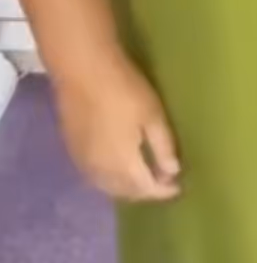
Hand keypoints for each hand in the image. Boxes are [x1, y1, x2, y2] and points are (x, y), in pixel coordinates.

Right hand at [54, 57, 181, 202]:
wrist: (82, 70)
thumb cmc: (124, 89)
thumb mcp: (152, 115)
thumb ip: (163, 146)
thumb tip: (172, 171)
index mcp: (123, 166)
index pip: (146, 189)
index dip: (164, 190)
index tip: (178, 186)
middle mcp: (100, 172)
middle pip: (126, 191)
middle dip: (146, 190)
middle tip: (163, 180)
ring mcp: (83, 162)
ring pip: (108, 186)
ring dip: (127, 186)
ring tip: (144, 175)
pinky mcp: (72, 149)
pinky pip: (94, 176)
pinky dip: (110, 178)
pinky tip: (118, 165)